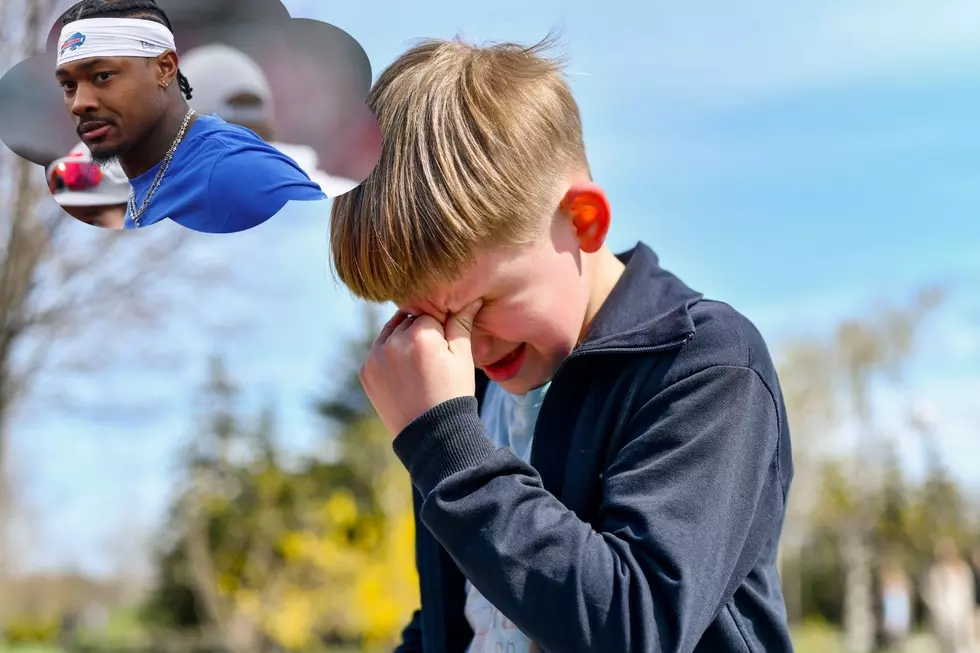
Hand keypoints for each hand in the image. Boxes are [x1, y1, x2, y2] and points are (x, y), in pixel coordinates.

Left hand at [360, 299, 483, 435]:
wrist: (431, 435)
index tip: (446, 342)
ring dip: (402, 340)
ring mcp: (375, 358)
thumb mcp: (463, 357)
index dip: (441, 326)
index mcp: (419, 334)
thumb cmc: (453, 394)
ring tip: (419, 363)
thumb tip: (471, 297)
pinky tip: (405, 374)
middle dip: (421, 330)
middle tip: (433, 355)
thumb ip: (461, 322)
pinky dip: (389, 357)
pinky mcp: (366, 372)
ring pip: (391, 334)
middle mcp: (392, 342)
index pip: (430, 313)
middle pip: (408, 320)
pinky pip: (379, 353)